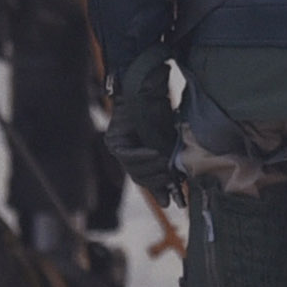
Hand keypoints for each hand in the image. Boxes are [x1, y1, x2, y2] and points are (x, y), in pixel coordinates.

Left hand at [111, 54, 181, 196]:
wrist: (148, 84)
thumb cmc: (161, 109)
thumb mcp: (170, 140)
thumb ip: (171, 164)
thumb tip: (173, 198)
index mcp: (139, 153)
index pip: (147, 180)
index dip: (159, 190)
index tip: (173, 202)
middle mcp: (126, 153)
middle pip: (140, 178)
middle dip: (158, 181)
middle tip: (173, 179)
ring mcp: (117, 147)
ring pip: (133, 169)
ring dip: (153, 169)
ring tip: (167, 165)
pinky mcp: (113, 140)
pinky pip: (127, 155)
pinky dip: (142, 157)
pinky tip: (156, 154)